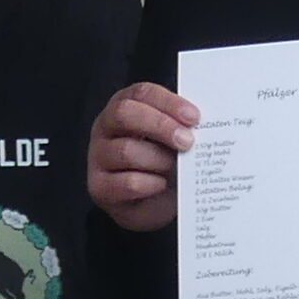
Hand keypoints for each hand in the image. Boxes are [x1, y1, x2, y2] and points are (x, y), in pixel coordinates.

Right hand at [89, 83, 196, 231]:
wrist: (151, 204)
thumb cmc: (162, 164)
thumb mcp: (172, 140)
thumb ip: (181, 127)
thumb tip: (201, 124)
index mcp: (124, 107)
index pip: (142, 93)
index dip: (168, 103)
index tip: (194, 117)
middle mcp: (105, 128)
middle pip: (125, 113)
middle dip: (160, 125)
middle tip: (187, 141)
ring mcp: (98, 157)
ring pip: (126, 150)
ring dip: (158, 160)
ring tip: (176, 168)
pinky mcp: (100, 187)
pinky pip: (127, 182)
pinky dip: (151, 184)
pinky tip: (162, 185)